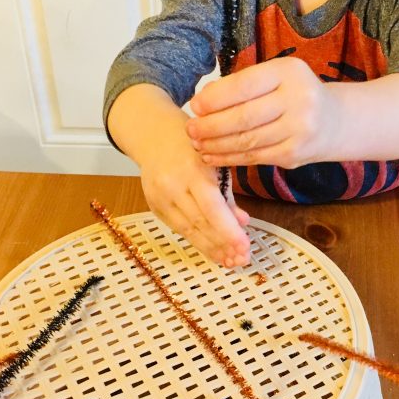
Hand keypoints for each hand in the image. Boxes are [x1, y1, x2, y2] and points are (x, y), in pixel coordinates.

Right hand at [139, 145, 251, 267]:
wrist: (154, 137)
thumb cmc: (192, 148)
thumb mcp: (215, 163)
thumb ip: (228, 195)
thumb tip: (243, 223)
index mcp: (193, 170)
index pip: (211, 207)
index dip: (228, 231)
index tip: (245, 247)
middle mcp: (172, 185)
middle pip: (199, 222)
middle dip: (223, 245)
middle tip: (242, 259)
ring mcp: (160, 197)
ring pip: (187, 230)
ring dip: (211, 249)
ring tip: (231, 261)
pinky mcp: (154, 206)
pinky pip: (178, 228)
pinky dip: (197, 241)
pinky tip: (213, 251)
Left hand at [186, 57, 338, 167]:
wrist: (335, 121)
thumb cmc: (294, 94)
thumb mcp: (276, 77)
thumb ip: (243, 85)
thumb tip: (202, 101)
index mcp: (289, 73)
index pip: (244, 86)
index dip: (215, 99)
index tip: (195, 106)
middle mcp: (298, 100)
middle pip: (243, 117)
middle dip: (210, 126)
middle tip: (190, 130)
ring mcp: (299, 130)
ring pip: (246, 141)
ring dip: (216, 145)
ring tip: (198, 144)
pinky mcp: (295, 155)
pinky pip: (255, 158)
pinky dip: (230, 159)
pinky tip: (213, 157)